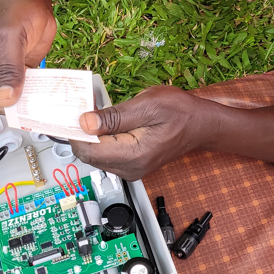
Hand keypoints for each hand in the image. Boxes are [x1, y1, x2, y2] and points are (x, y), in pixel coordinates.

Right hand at [0, 0, 56, 112]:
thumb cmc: (16, 5)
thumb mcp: (10, 36)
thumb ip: (8, 68)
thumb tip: (5, 98)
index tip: (17, 107)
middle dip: (13, 105)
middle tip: (32, 107)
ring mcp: (3, 69)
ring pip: (11, 96)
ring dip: (26, 101)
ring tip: (41, 103)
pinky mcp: (20, 70)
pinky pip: (25, 88)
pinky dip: (35, 93)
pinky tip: (46, 94)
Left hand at [72, 85, 214, 177]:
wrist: (200, 124)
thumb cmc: (180, 112)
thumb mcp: (147, 105)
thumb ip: (114, 117)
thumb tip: (85, 123)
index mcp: (133, 155)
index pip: (88, 151)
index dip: (75, 132)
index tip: (72, 112)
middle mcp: (130, 168)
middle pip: (89, 155)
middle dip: (82, 131)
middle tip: (84, 107)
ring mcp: (130, 168)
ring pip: (96, 154)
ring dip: (91, 134)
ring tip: (97, 112)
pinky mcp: (131, 164)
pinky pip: (106, 153)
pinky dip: (101, 138)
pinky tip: (106, 122)